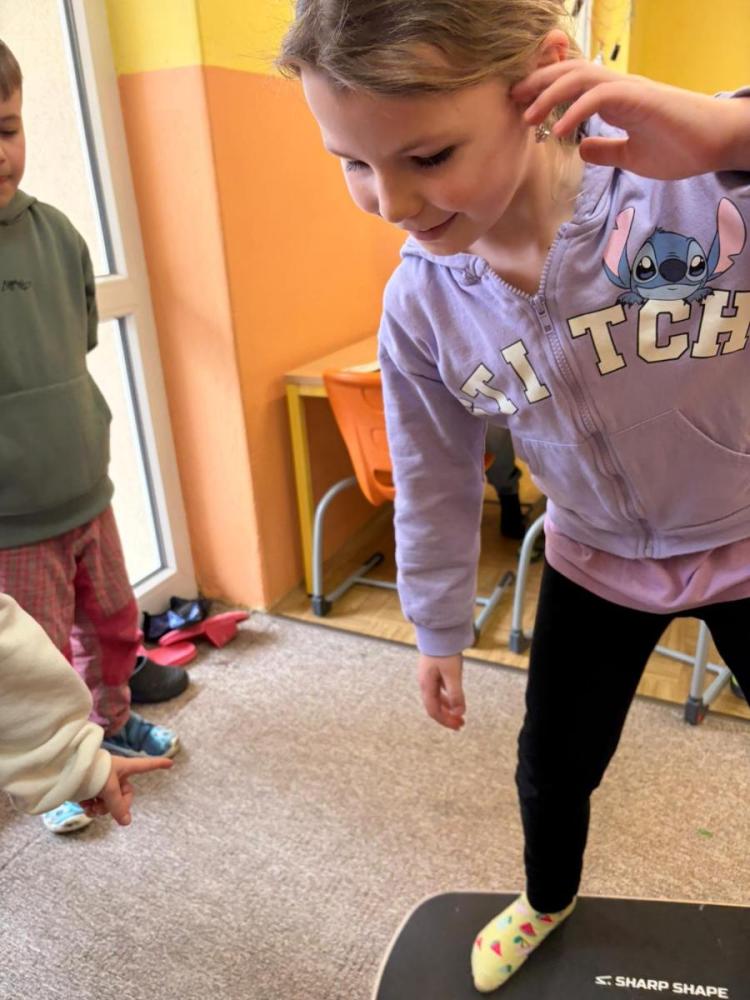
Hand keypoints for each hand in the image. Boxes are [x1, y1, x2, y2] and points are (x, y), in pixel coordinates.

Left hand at [81, 755, 172, 825]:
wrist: (65, 769)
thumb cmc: (92, 772)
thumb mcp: (109, 789)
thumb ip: (118, 806)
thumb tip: (126, 823)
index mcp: (124, 767)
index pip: (145, 766)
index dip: (158, 765)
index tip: (171, 763)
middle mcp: (115, 774)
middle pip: (124, 794)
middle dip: (115, 805)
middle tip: (102, 808)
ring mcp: (102, 781)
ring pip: (108, 801)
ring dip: (101, 808)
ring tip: (90, 808)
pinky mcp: (89, 787)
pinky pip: (96, 801)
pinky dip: (91, 806)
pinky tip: (84, 807)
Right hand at [417, 653, 465, 730]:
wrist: (438, 632)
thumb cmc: (444, 651)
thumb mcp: (453, 674)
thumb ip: (456, 694)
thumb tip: (459, 713)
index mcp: (426, 685)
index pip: (433, 710)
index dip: (445, 721)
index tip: (458, 726)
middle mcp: (424, 683)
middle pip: (434, 706)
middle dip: (447, 716)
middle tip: (460, 724)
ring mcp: (428, 677)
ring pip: (436, 698)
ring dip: (447, 708)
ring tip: (459, 713)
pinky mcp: (433, 671)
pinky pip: (438, 690)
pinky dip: (447, 697)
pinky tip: (454, 698)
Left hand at [512, 60, 749, 178]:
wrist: (715, 144)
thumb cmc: (680, 148)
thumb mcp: (632, 156)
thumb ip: (606, 151)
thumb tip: (581, 149)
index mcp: (614, 100)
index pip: (572, 85)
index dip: (544, 91)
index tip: (520, 108)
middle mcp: (617, 88)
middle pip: (569, 73)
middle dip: (537, 84)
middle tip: (511, 101)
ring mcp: (628, 90)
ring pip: (580, 78)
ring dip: (550, 94)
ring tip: (528, 117)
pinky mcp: (639, 98)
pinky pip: (600, 96)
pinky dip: (576, 110)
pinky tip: (560, 131)